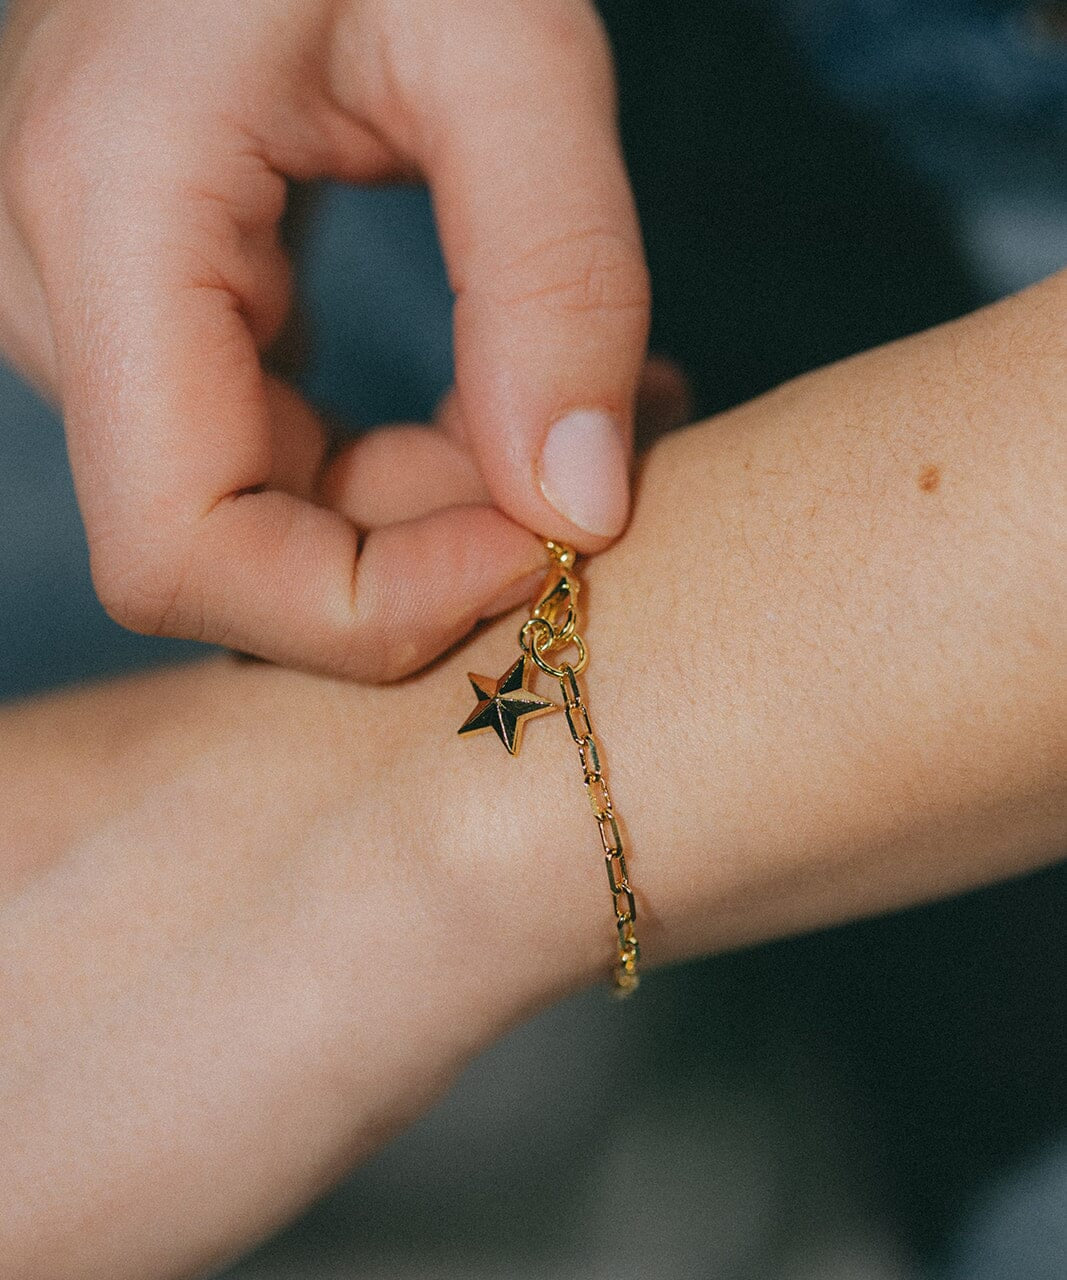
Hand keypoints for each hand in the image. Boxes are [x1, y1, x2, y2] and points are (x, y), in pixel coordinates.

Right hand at [0, 0, 649, 679]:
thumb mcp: (506, 41)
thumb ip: (555, 274)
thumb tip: (579, 509)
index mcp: (110, 215)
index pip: (183, 550)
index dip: (366, 607)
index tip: (543, 546)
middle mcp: (63, 291)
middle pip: (240, 555)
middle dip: (435, 549)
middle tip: (602, 462)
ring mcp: (100, 314)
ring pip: (274, 521)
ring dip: (444, 504)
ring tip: (597, 409)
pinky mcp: (162, 320)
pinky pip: (285, 461)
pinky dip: (416, 463)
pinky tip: (520, 397)